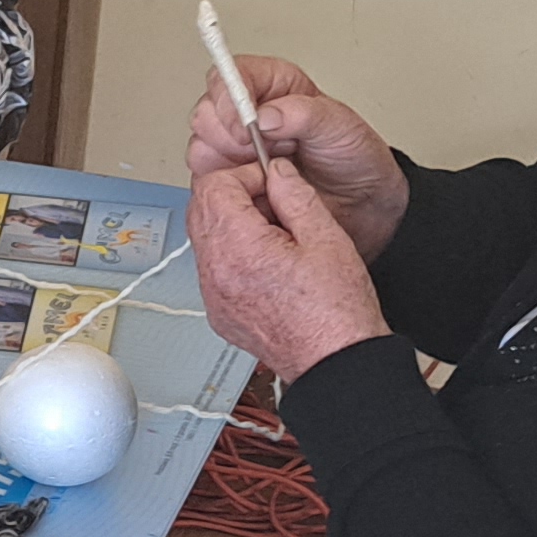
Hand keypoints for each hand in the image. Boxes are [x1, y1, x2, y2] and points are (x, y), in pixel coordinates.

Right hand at [183, 52, 405, 258]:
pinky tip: (258, 187)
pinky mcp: (229, 177)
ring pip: (200, 147)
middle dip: (229, 136)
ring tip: (267, 170)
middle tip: (263, 150)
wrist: (359, 200)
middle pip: (206, 112)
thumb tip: (266, 115)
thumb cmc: (351, 156)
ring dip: (230, 163)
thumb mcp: (339, 126)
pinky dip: (227, 186)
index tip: (246, 125)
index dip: (229, 97)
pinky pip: (206, 179)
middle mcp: (247, 112)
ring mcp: (235, 147)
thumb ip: (303, 114)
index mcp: (273, 85)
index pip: (230, 74)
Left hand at [188, 154, 395, 385]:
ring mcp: (213, 296)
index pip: (212, 186)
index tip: (267, 181)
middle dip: (233, 195)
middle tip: (272, 202)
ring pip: (204, 238)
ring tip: (276, 234)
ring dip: (232, 225)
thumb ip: (295, 195)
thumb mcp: (327, 237)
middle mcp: (215, 274)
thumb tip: (276, 173)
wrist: (335, 363)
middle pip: (200, 209)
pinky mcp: (219, 313)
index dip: (242, 174)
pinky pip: (213, 269)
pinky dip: (232, 254)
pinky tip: (268, 262)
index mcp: (238, 249)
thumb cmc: (337, 312)